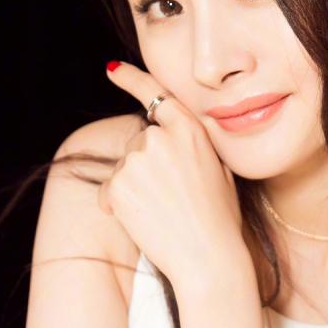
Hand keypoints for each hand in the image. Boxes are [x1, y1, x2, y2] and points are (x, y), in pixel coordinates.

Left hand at [97, 61, 245, 287]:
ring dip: (133, 186)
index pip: (157, 96)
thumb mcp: (219, 170)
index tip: (113, 70)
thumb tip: (173, 135)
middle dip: (145, 163)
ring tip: (161, 211)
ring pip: (124, 166)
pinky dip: (117, 205)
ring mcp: (136, 160)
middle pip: (139, 140)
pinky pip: (108, 190)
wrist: (208, 256)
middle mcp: (161, 138)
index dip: (132, 80)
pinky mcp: (117, 184)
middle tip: (169, 196)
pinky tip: (142, 220)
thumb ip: (194, 145)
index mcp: (190, 130)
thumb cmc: (219, 218)